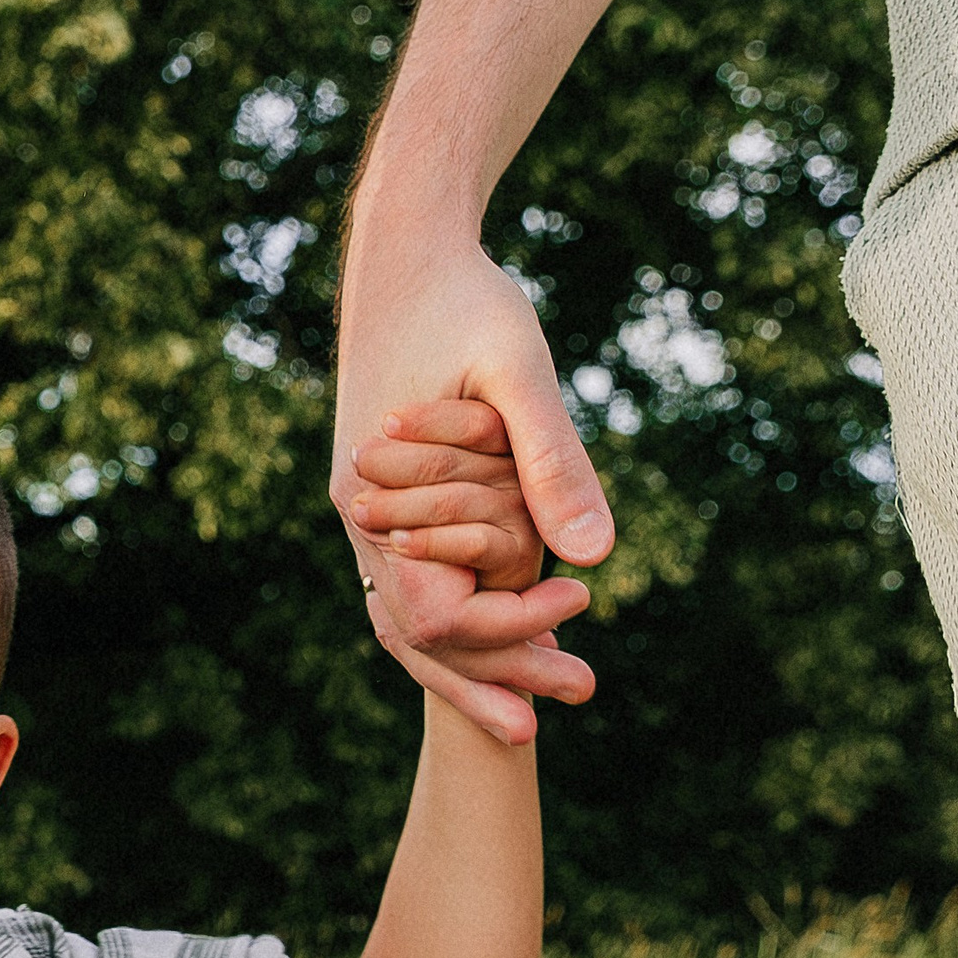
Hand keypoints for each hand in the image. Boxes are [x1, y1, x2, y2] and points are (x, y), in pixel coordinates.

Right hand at [332, 225, 609, 744]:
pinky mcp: (387, 504)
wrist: (403, 252)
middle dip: (491, 679)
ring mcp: (367, 519)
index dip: (508, 632)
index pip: (436, 616)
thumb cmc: (464, 301)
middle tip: (570, 705)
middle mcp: (361, 523)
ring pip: (411, 623)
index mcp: (378, 502)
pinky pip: (419, 587)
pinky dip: (466, 618)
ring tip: (547, 697)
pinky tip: (517, 626)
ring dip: (478, 662)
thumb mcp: (520, 373)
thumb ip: (553, 462)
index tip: (583, 611)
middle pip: (416, 640)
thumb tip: (596, 555)